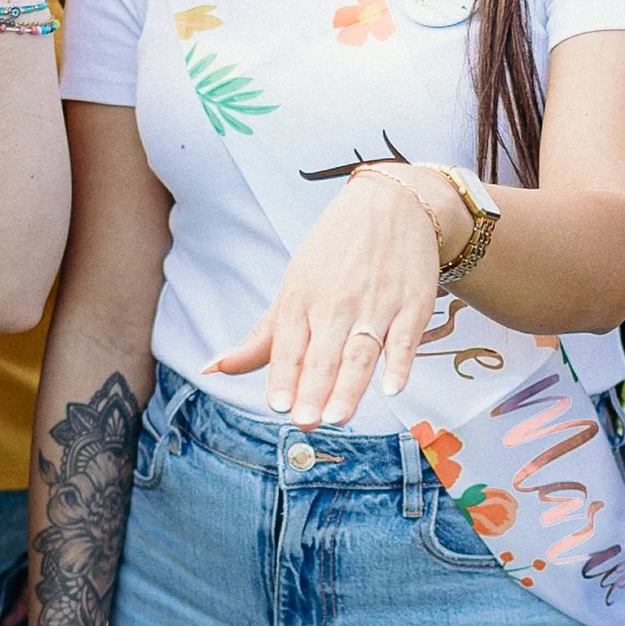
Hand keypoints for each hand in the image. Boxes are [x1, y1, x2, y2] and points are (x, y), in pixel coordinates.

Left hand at [211, 163, 449, 422]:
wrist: (390, 204)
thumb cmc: (333, 254)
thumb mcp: (293, 288)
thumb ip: (260, 339)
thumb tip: (211, 369)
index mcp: (301, 300)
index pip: (289, 347)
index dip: (283, 377)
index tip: (277, 407)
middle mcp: (336, 304)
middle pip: (324, 355)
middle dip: (314, 389)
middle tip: (306, 422)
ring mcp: (376, 304)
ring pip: (361, 351)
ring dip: (350, 385)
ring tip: (338, 416)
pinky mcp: (412, 304)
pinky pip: (404, 339)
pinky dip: (399, 363)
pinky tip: (392, 388)